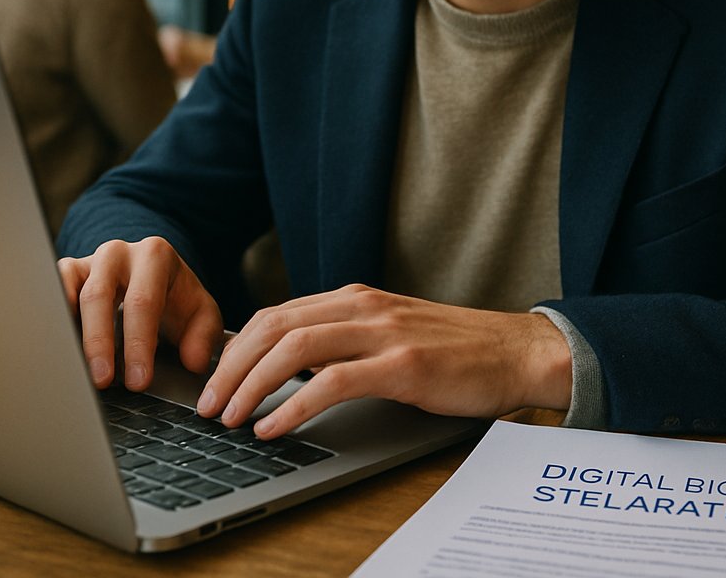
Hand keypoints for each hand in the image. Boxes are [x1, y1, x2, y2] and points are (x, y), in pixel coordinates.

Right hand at [57, 236, 223, 390]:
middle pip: (99, 296)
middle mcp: (117, 253)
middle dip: (99, 343)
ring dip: (68, 332)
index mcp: (154, 256)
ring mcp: (89, 260)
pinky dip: (52, 318)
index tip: (138, 380)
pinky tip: (56, 348)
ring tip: (72, 369)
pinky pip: (50, 289)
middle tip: (101, 381)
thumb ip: (204, 336)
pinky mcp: (66, 272)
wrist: (156, 277)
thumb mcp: (201, 314)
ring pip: (68, 291)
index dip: (138, 344)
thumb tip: (194, 361)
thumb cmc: (176, 298)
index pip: (142, 302)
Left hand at [196, 284, 571, 437]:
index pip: (276, 314)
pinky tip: (274, 427)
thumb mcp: (390, 334)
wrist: (518, 353)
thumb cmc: (456, 351)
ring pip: (294, 349)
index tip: (214, 382)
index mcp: (356, 298)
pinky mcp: (402, 365)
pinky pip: (332, 383)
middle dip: (230, 368)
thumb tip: (288, 371)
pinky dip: (292, 407)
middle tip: (208, 404)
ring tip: (231, 418)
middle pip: (274, 327)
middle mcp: (363, 307)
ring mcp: (383, 333)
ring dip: (251, 386)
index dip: (236, 348)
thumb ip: (345, 341)